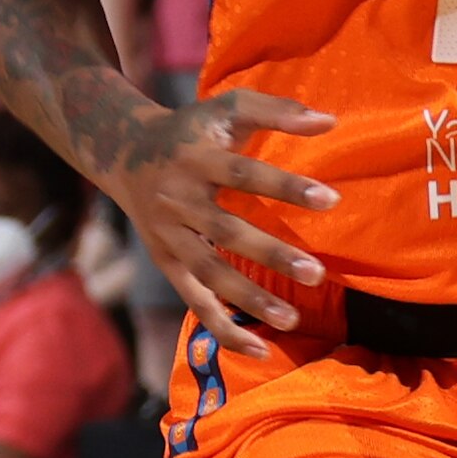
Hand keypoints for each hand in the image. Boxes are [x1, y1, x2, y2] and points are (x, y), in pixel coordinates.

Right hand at [109, 86, 340, 357]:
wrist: (125, 152)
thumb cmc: (193, 129)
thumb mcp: (226, 108)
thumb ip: (276, 110)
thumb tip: (329, 121)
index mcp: (195, 158)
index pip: (244, 174)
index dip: (286, 187)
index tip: (331, 201)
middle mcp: (176, 199)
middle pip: (226, 232)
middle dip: (271, 254)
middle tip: (317, 274)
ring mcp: (168, 236)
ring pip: (208, 273)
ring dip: (248, 299)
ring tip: (291, 320)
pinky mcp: (166, 262)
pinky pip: (193, 301)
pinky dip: (222, 328)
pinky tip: (260, 349)